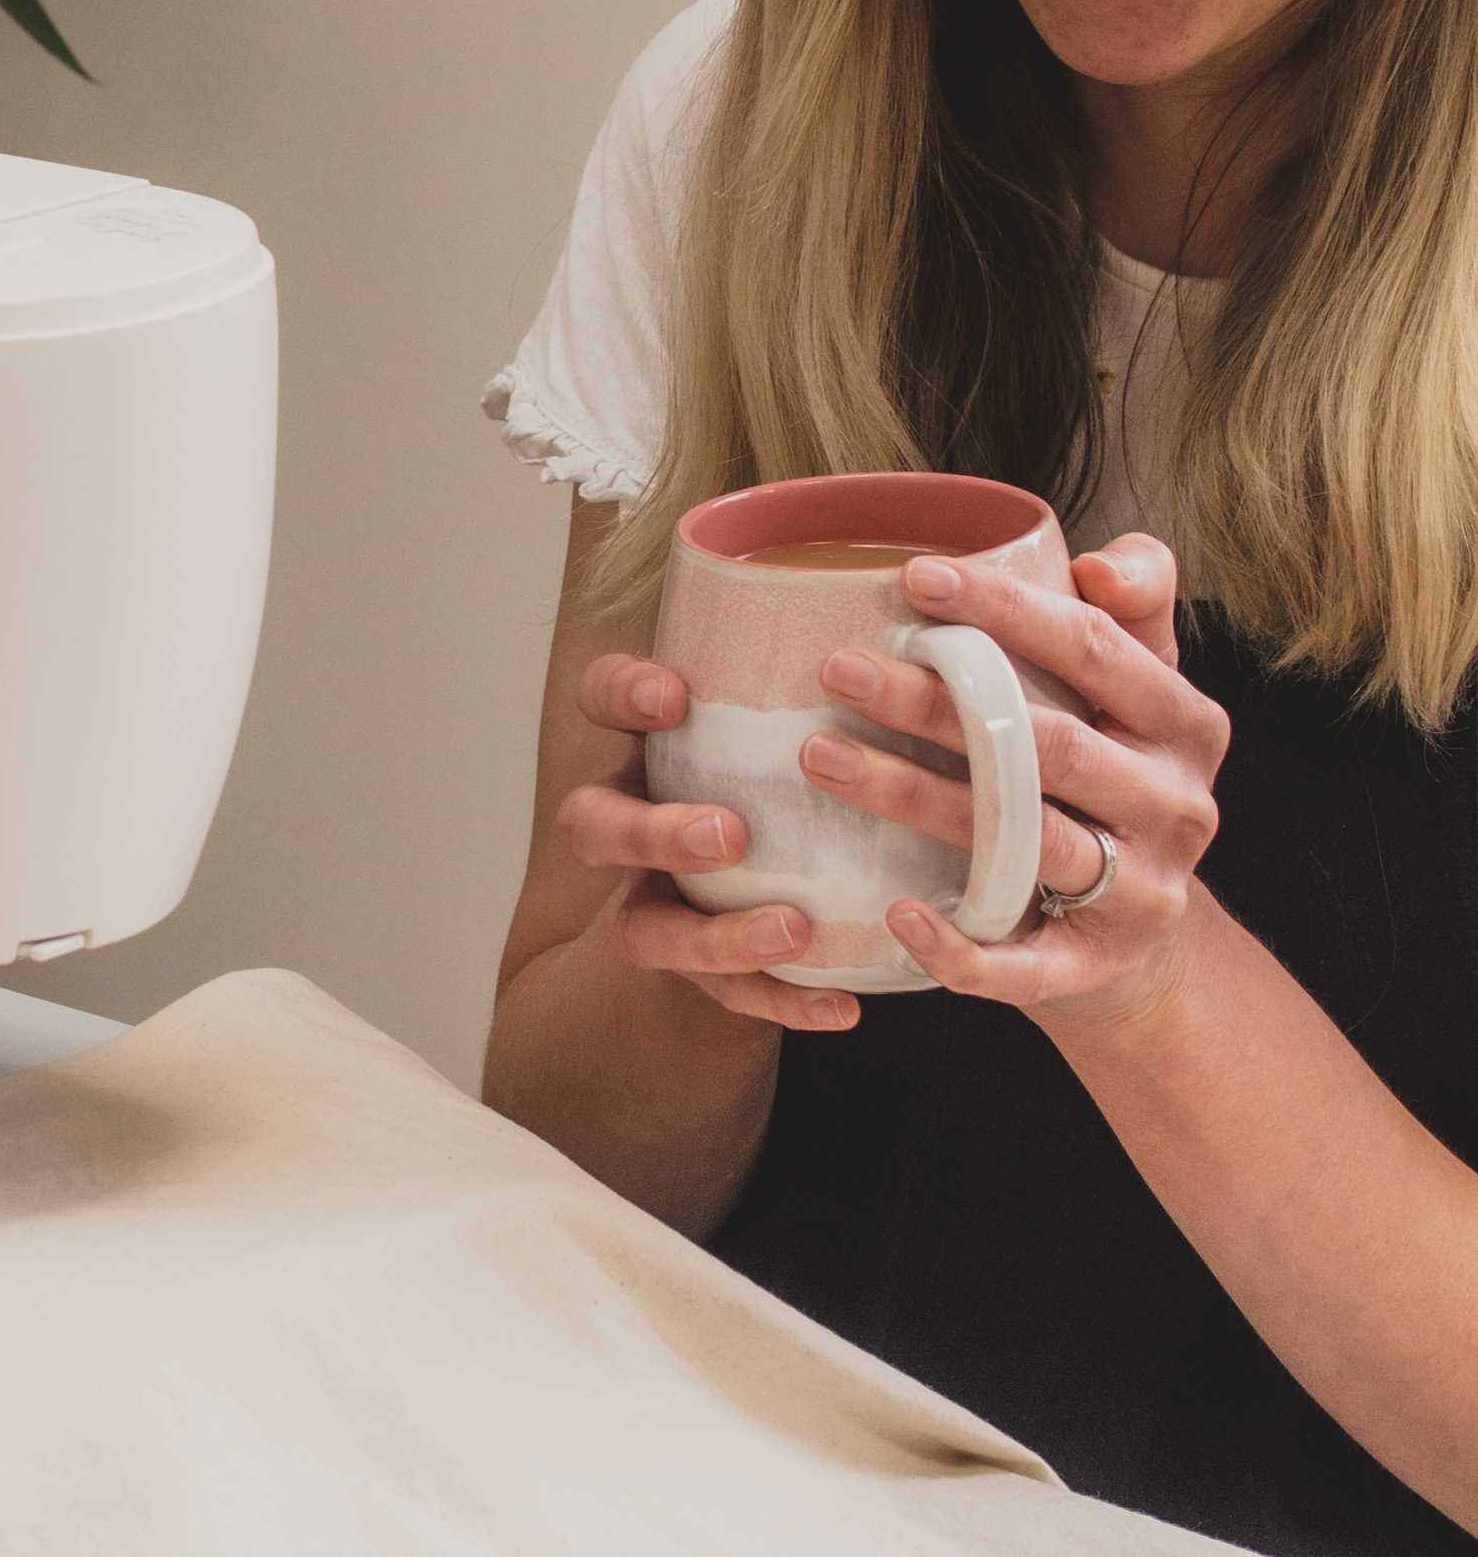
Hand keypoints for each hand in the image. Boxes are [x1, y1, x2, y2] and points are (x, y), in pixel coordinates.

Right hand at [555, 652, 864, 1036]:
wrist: (817, 864)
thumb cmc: (836, 750)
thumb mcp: (839, 684)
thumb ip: (875, 632)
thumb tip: (967, 551)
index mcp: (656, 738)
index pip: (601, 700)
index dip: (622, 694)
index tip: (675, 694)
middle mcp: (641, 816)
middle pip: (589, 823)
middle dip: (649, 830)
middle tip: (725, 831)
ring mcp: (664, 898)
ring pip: (642, 929)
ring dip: (709, 934)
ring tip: (790, 928)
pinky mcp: (711, 971)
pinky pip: (729, 1001)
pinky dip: (782, 1002)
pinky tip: (844, 1004)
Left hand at [797, 534, 1223, 1037]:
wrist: (1146, 943)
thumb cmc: (1115, 781)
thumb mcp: (1144, 692)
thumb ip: (1130, 611)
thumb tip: (1094, 561)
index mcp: (1186, 725)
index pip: (1095, 649)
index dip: (1005, 608)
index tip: (913, 577)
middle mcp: (1175, 807)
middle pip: (1045, 744)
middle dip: (934, 703)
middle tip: (836, 669)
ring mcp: (1139, 894)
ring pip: (1021, 842)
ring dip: (915, 798)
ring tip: (820, 757)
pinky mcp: (1092, 969)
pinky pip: (1020, 964)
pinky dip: (957, 945)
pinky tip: (894, 911)